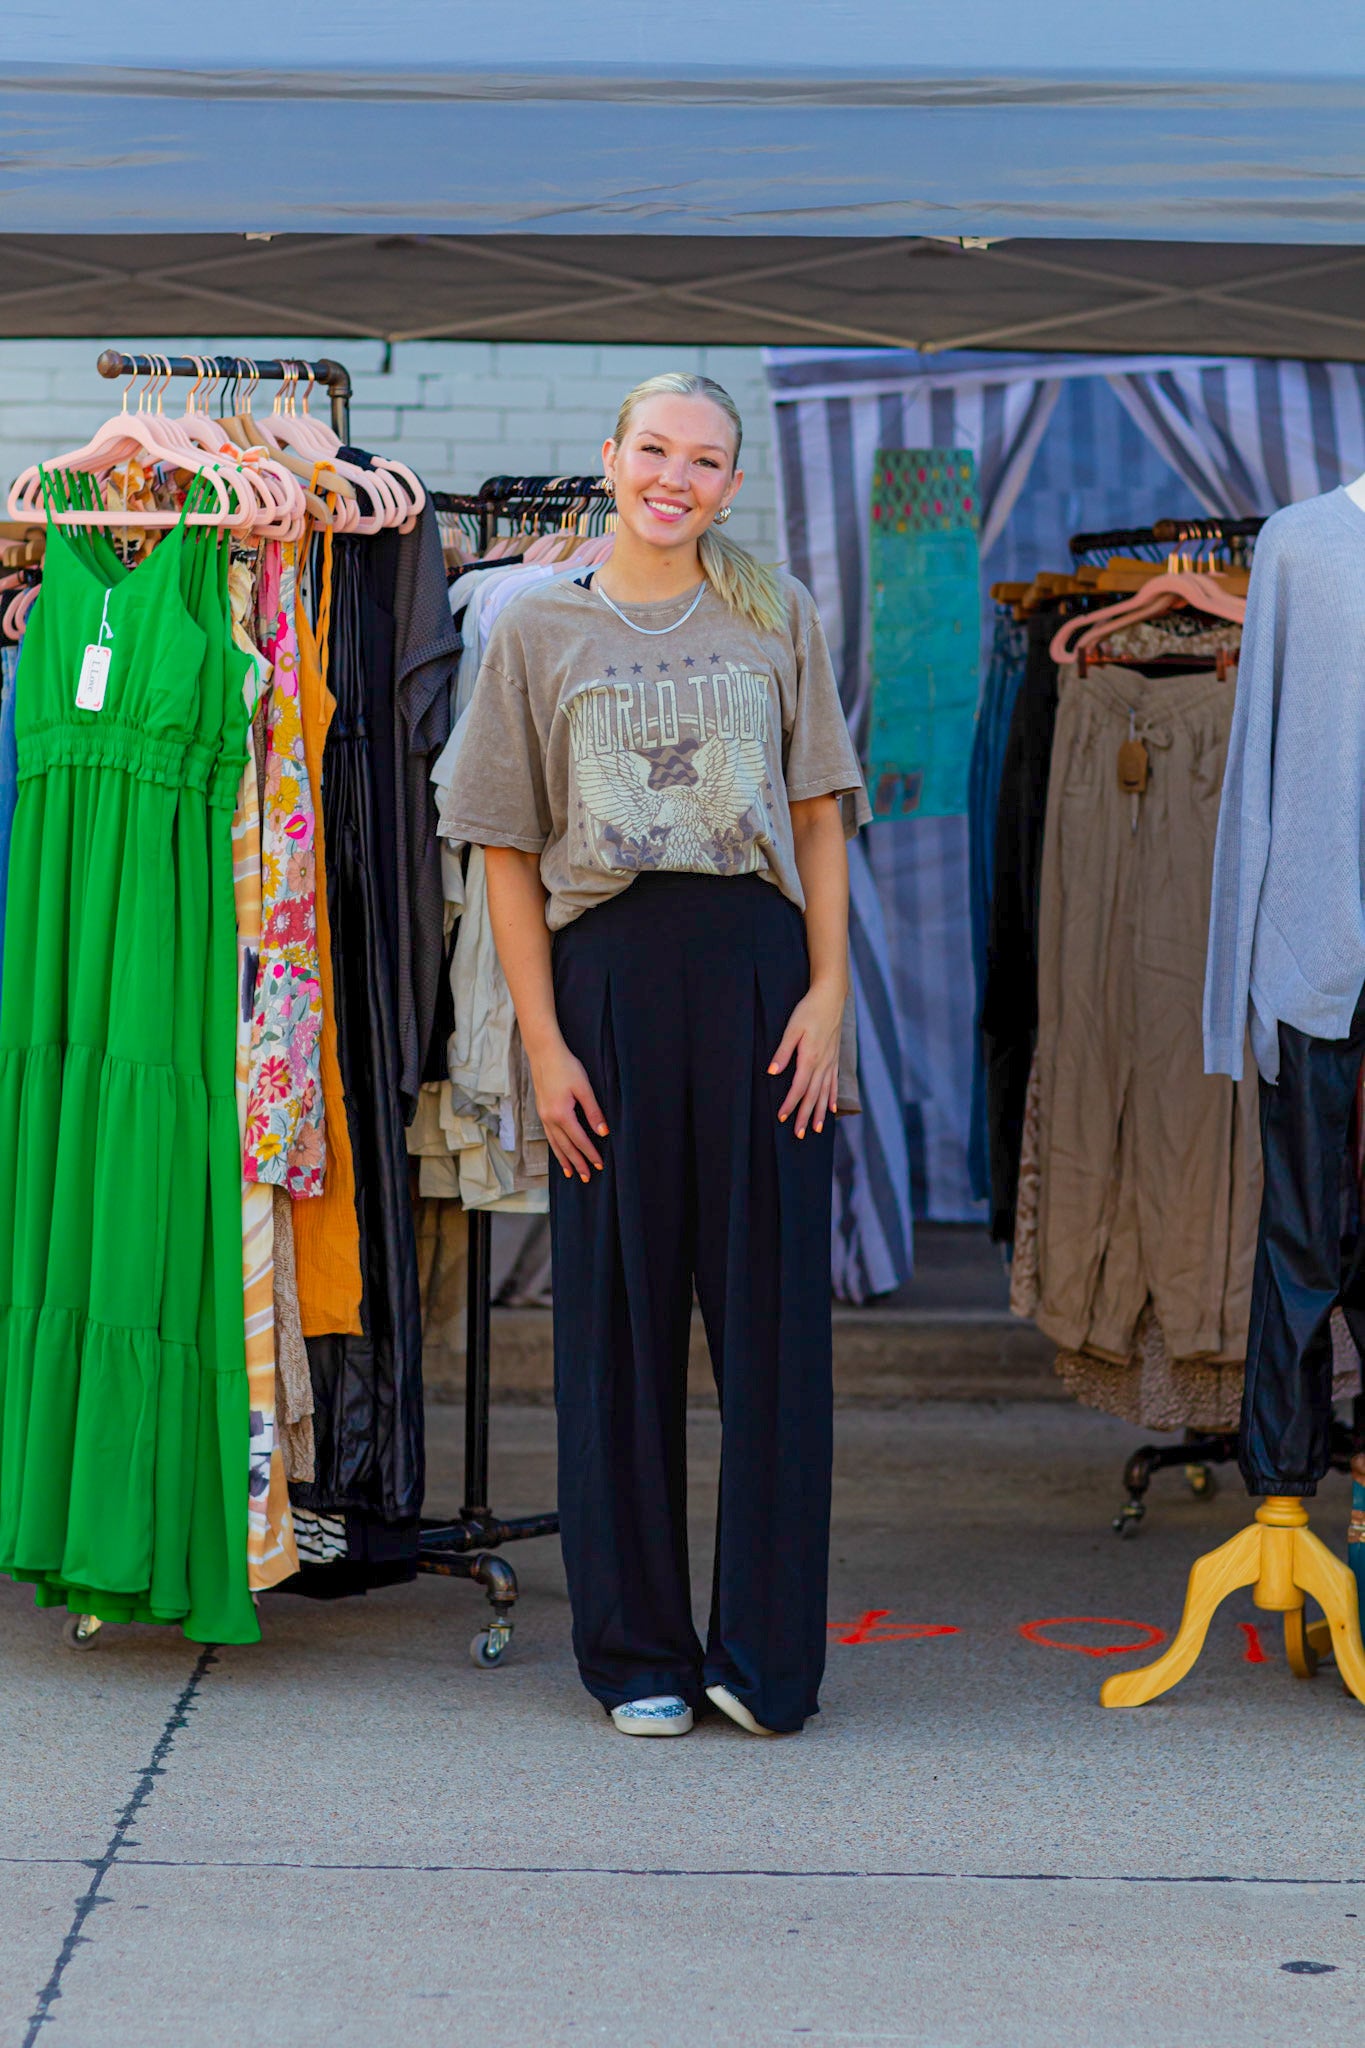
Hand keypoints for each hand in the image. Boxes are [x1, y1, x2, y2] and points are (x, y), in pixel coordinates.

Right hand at [530, 1035, 608, 1182]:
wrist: (544, 1053)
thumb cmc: (566, 1067)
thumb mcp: (584, 1088)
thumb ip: (593, 1111)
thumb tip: (603, 1132)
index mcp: (561, 1114)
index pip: (579, 1140)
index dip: (590, 1153)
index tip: (600, 1165)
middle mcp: (550, 1119)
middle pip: (566, 1147)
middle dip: (577, 1163)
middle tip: (587, 1177)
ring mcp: (543, 1116)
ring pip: (555, 1144)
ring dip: (564, 1159)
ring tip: (570, 1173)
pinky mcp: (541, 1111)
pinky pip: (549, 1136)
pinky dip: (555, 1147)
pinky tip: (560, 1152)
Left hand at [768, 980, 843, 1138]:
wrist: (831, 998)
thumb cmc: (809, 1011)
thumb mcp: (792, 1029)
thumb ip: (782, 1052)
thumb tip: (772, 1072)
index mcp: (810, 1058)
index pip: (798, 1088)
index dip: (790, 1105)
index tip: (781, 1118)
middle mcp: (823, 1064)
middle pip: (813, 1096)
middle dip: (805, 1116)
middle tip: (799, 1134)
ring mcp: (831, 1062)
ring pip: (825, 1093)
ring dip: (820, 1112)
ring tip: (817, 1130)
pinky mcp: (835, 1058)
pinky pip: (834, 1083)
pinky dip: (832, 1098)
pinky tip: (832, 1109)